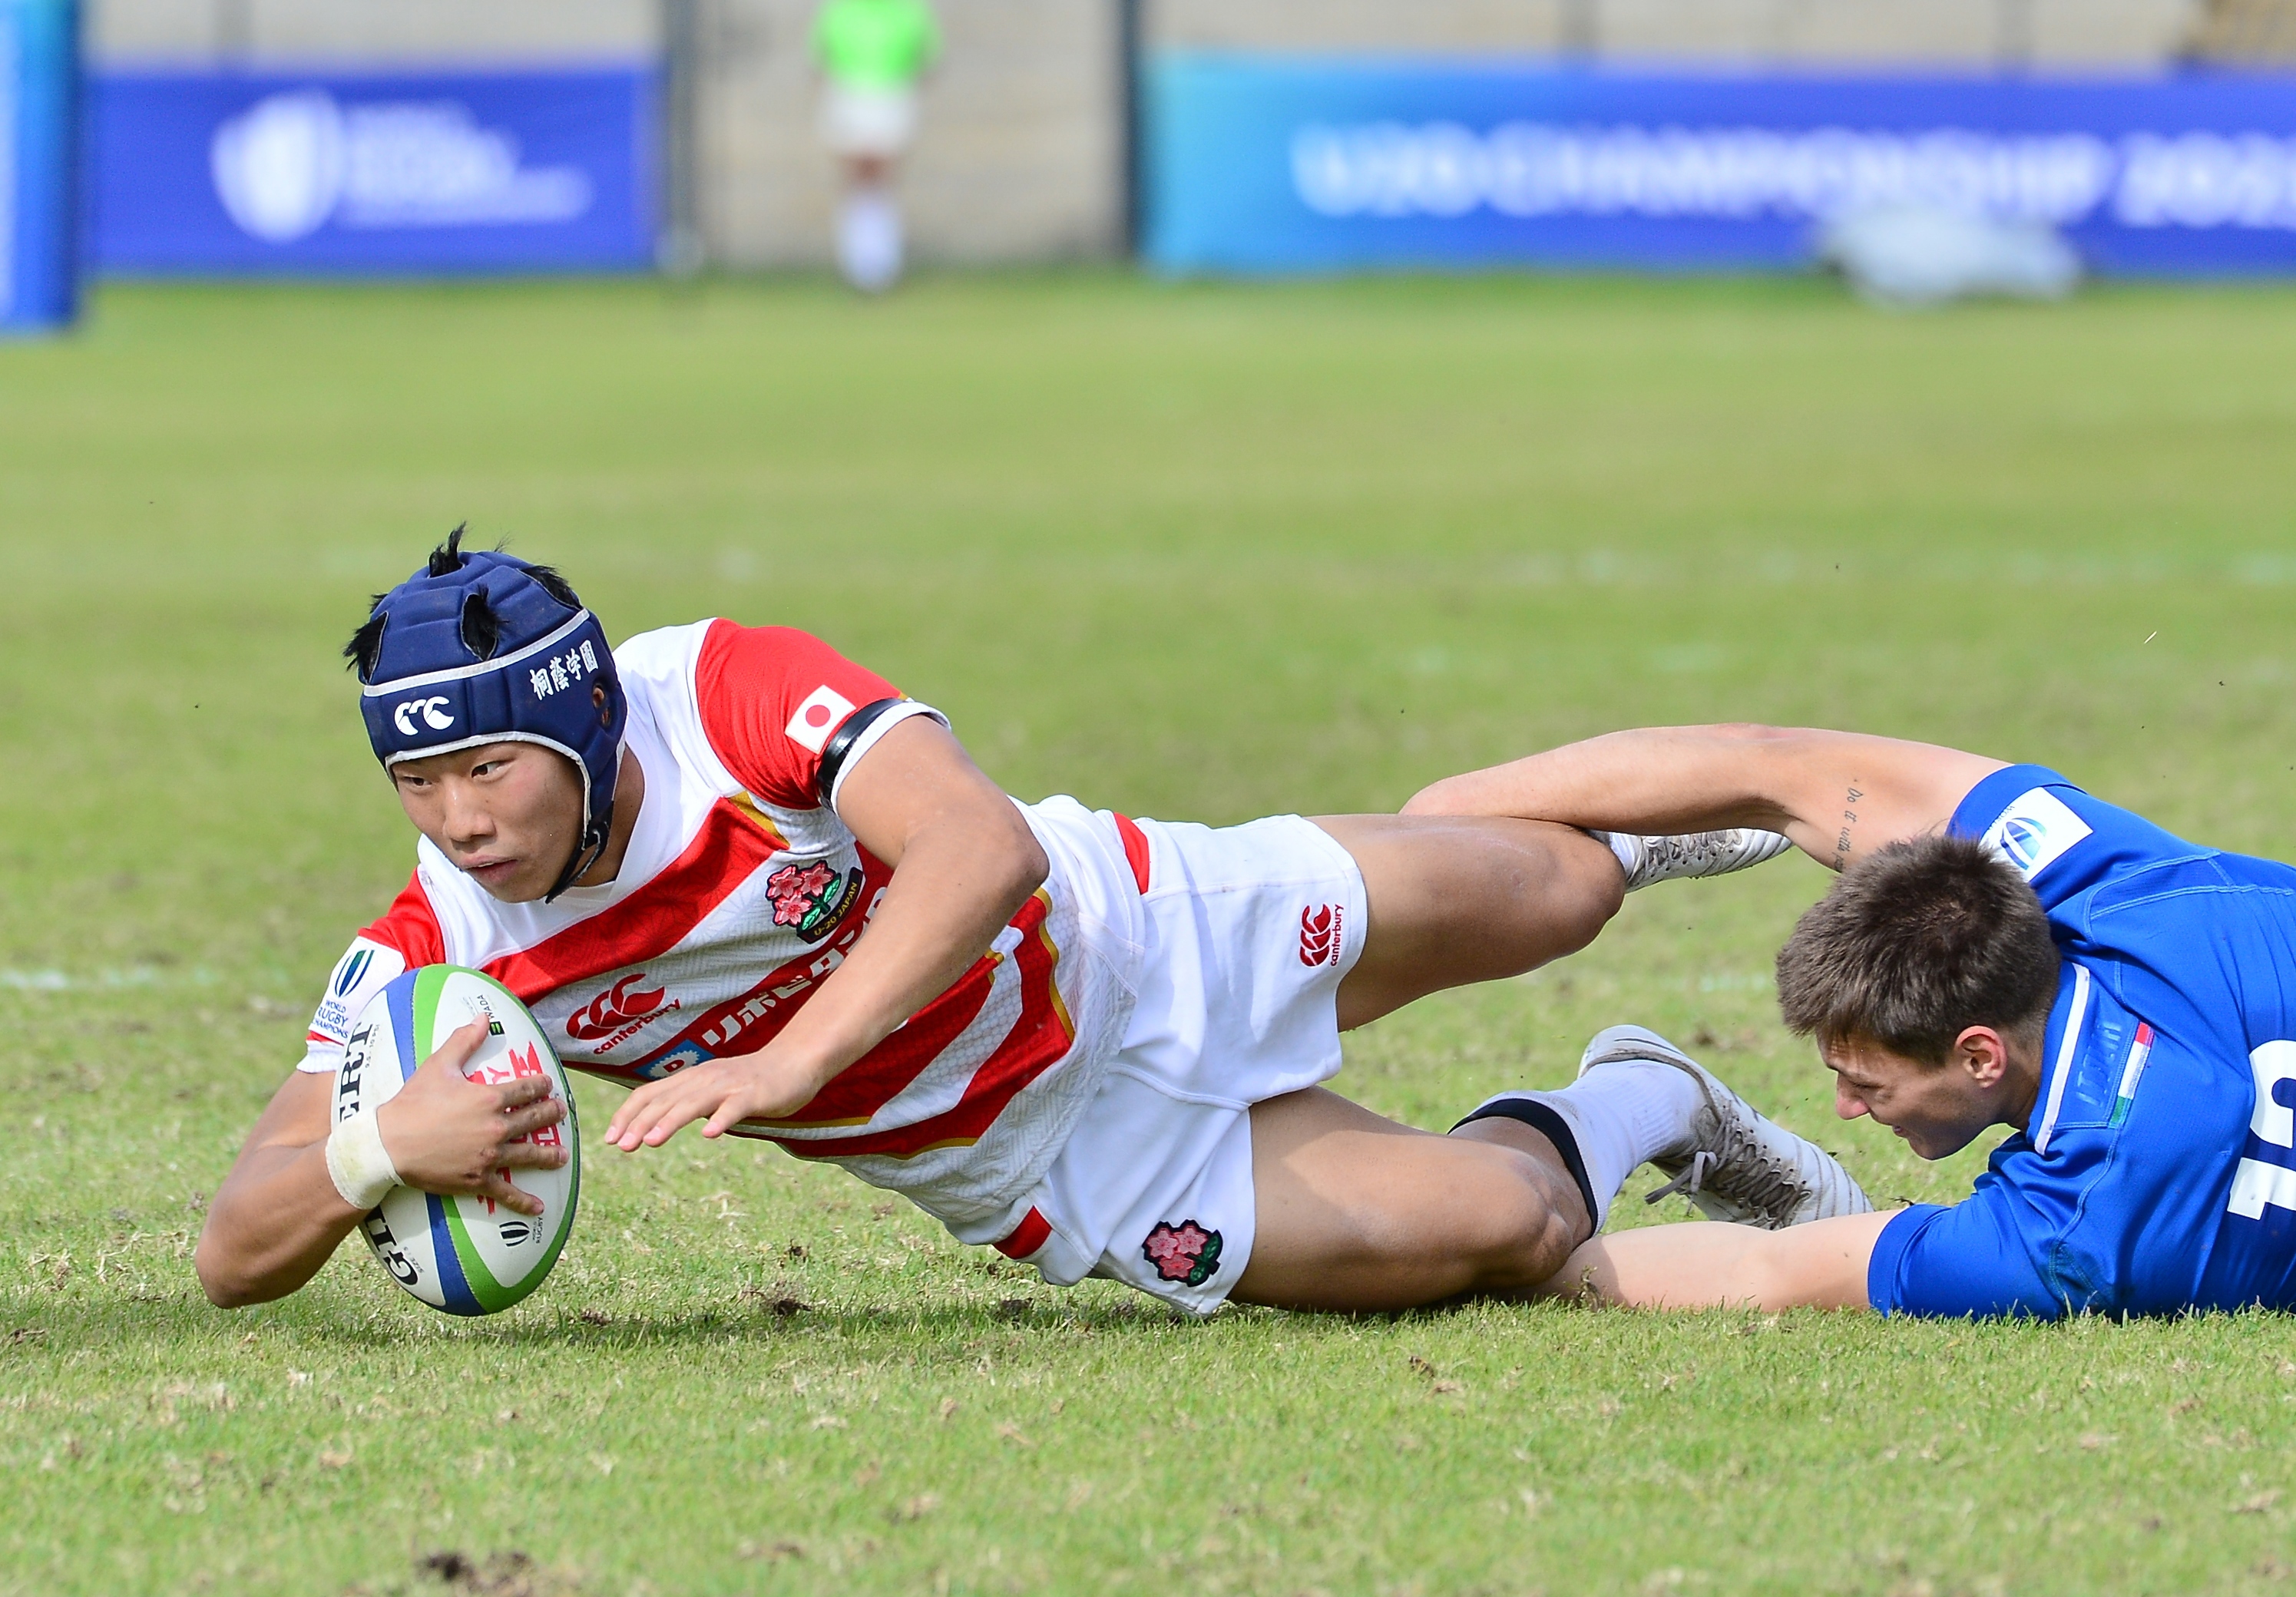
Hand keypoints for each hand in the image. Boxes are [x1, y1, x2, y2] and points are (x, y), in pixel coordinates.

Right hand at [375, 1020, 568, 1216]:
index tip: (549, 1085)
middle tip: (561, 1112)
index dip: (541, 1086)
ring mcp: (488, 1156)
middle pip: (534, 1119)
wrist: (387, 1144)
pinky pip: (505, 1193)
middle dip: (551, 1114)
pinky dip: (523, 1202)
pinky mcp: (476, 1180)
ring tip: (562, 1156)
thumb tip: (483, 1015)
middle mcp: (495, 1127)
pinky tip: (540, 1207)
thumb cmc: (411, 1102)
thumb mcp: (437, 1066)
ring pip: (528, 1155)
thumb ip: (464, 1040)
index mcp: (488, 1098)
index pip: (526, 1089)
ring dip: (548, 1155)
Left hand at [603, 1054, 821, 1151]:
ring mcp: (729, 1085)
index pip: (649, 1094)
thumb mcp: (712, 1091)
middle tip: (621, 1147)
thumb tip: (654, 1124)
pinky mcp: (753, 1094)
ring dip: (670, 1122)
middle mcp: (704, 1079)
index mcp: (691, 1079)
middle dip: (640, 1123)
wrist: (795, 1062)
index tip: (610, 1139)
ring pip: (694, 1103)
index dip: (627, 1115)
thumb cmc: (752, 1082)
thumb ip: (687, 1103)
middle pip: (666, 1100)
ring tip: (650, 1142)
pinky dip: (721, 1120)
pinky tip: (711, 1135)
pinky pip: (734, 1107)